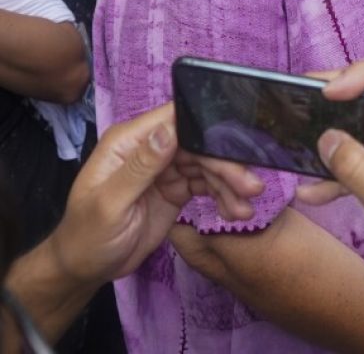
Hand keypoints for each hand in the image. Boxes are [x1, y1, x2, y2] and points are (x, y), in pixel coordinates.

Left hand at [48, 104, 262, 286]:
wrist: (85, 271)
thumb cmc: (87, 236)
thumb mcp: (109, 205)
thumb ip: (140, 168)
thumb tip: (169, 130)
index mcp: (130, 142)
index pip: (174, 119)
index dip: (207, 126)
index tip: (237, 141)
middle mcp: (151, 148)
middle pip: (199, 144)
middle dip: (227, 165)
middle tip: (251, 187)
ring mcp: (166, 168)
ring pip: (208, 165)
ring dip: (230, 184)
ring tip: (247, 207)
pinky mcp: (177, 188)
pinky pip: (207, 184)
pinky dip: (224, 196)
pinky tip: (235, 212)